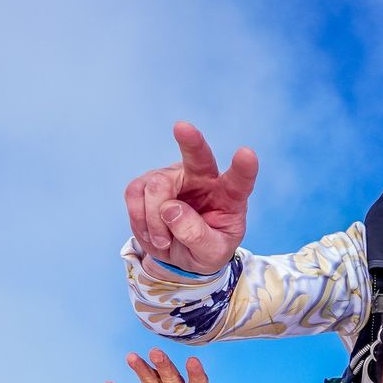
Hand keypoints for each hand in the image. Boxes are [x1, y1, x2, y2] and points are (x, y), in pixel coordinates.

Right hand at [123, 122, 258, 273]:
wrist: (181, 252)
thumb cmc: (205, 249)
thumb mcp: (210, 255)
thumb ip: (197, 236)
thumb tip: (170, 209)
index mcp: (229, 196)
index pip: (240, 180)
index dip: (243, 168)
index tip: (246, 154)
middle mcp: (203, 178)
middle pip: (198, 157)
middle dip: (191, 142)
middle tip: (182, 127)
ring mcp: (175, 177)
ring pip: (157, 187)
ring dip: (154, 222)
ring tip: (164, 241)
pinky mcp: (148, 181)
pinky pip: (136, 194)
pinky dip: (139, 220)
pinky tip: (151, 231)